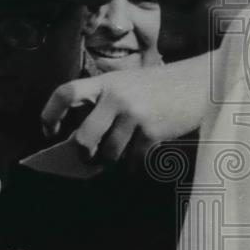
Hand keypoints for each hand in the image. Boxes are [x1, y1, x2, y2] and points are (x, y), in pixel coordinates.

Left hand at [40, 54, 211, 165]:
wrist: (200, 82)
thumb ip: (104, 102)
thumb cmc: (158, 86)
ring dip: (111, 161)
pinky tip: (136, 163)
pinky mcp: (153, 132)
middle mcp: (116, 97)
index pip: (66, 93)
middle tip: (86, 158)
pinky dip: (132, 167)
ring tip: (117, 157)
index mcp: (105, 82)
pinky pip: (133, 160)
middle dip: (82, 154)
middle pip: (84, 138)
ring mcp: (134, 115)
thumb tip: (81, 139)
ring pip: (109, 153)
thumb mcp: (126, 83)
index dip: (50, 113)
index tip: (49, 130)